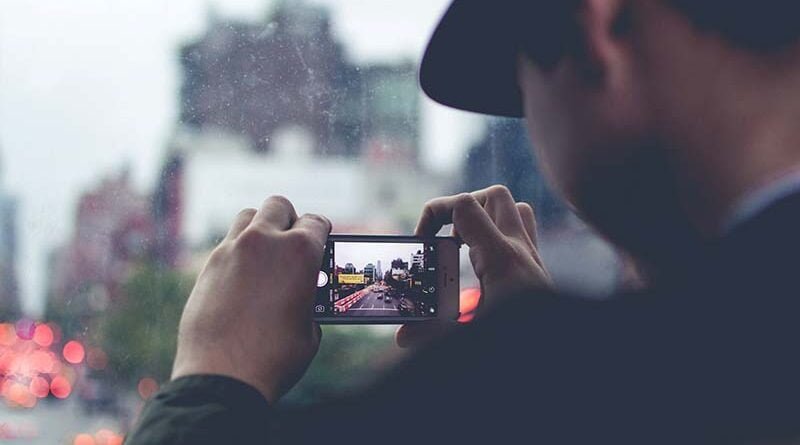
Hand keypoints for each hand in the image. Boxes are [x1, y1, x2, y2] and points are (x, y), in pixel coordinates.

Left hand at [171, 196, 330, 402]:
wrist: (223, 378)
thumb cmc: (274, 358)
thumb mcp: (309, 327)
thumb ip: (309, 298)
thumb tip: (302, 294)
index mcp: (300, 252)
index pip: (316, 222)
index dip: (322, 234)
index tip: (320, 243)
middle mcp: (265, 241)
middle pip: (279, 206)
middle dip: (290, 220)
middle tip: (293, 242)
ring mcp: (232, 250)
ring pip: (248, 217)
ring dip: (260, 228)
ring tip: (266, 253)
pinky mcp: (208, 266)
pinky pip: (227, 244)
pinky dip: (239, 252)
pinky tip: (244, 276)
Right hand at [396, 185, 550, 347]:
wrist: (562, 361)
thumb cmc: (523, 342)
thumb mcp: (472, 338)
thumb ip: (432, 335)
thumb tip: (403, 336)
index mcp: (502, 259)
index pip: (466, 206)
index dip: (435, 213)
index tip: (423, 242)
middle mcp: (521, 252)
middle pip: (495, 197)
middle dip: (463, 208)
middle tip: (446, 237)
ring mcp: (533, 261)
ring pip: (515, 211)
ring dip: (486, 218)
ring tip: (464, 245)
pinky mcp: (537, 274)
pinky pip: (522, 236)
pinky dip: (499, 239)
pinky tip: (483, 267)